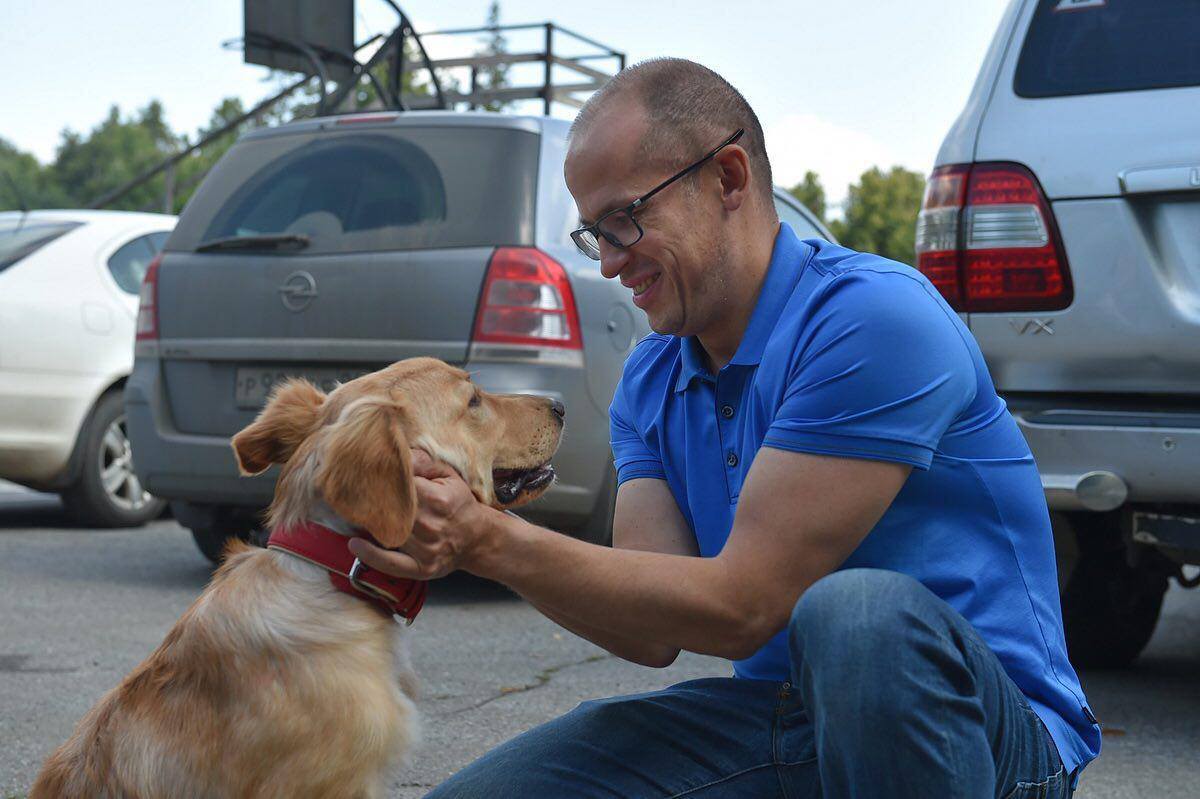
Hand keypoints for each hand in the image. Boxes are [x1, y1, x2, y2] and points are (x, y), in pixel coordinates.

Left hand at [347, 449, 495, 580]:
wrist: (476, 538)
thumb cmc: (458, 502)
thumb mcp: (448, 475)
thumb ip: (423, 462)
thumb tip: (397, 453)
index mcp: (438, 499)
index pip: (399, 486)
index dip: (382, 481)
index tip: (366, 475)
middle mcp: (431, 526)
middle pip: (390, 511)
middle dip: (372, 502)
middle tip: (353, 493)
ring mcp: (426, 550)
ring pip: (387, 534)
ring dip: (371, 524)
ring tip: (355, 512)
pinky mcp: (422, 568)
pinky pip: (391, 563)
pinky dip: (371, 555)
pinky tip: (355, 544)